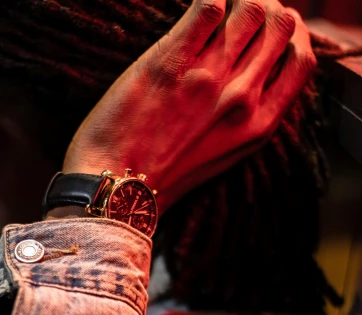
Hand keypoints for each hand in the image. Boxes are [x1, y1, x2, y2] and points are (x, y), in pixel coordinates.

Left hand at [63, 0, 315, 215]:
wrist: (118, 189)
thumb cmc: (167, 175)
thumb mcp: (226, 155)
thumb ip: (250, 116)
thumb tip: (260, 75)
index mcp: (259, 125)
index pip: (302, 60)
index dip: (293, 35)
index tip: (273, 29)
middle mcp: (241, 99)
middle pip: (280, 25)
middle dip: (267, 9)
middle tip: (241, 13)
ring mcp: (207, 78)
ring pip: (250, 8)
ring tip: (218, 9)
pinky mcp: (170, 62)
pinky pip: (207, 7)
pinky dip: (208, 0)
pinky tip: (197, 13)